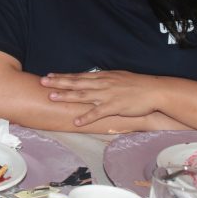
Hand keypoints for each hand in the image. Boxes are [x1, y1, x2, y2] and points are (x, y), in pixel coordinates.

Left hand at [40, 70, 162, 126]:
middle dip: (58, 82)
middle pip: (76, 83)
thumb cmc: (137, 85)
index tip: (49, 75)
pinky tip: (76, 121)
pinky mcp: (115, 107)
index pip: (78, 76)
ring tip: (51, 97)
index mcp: (102, 77)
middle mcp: (102, 84)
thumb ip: (104, 79)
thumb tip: (93, 79)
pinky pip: (97, 113)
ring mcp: (107, 95)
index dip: (63, 76)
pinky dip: (86, 117)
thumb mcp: (118, 77)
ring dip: (66, 96)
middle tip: (42, 82)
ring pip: (82, 95)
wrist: (154, 90)